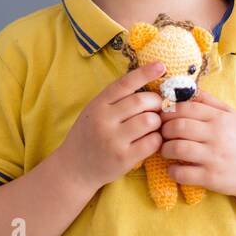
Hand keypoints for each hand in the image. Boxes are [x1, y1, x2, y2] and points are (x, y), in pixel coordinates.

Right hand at [57, 62, 165, 189]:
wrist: (74, 169)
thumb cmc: (88, 137)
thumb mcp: (94, 112)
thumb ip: (115, 100)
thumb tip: (147, 86)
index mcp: (98, 104)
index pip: (125, 83)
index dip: (145, 73)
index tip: (161, 66)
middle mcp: (104, 120)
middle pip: (142, 101)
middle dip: (156, 102)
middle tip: (157, 108)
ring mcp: (113, 140)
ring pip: (149, 121)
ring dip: (157, 122)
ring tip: (153, 126)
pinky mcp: (123, 158)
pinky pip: (152, 142)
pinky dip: (157, 139)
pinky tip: (151, 140)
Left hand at [159, 89, 235, 197]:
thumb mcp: (231, 116)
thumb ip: (209, 102)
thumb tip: (185, 89)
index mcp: (220, 118)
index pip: (185, 108)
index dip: (168, 111)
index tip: (164, 117)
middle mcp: (217, 136)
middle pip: (178, 126)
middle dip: (164, 130)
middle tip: (163, 134)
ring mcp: (214, 157)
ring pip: (177, 148)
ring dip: (165, 149)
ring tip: (167, 150)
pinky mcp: (211, 178)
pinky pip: (182, 173)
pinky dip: (172, 171)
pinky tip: (174, 168)